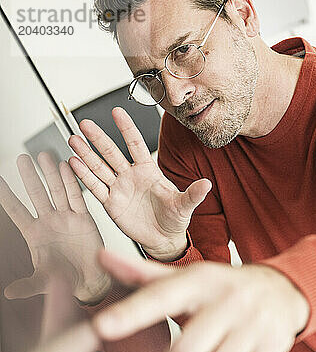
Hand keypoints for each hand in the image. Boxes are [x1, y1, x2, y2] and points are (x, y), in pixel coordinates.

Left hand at [0, 153, 109, 302]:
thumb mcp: (44, 282)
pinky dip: (72, 182)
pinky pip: (76, 197)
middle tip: (22, 158)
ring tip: (43, 155)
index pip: (17, 211)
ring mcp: (66, 218)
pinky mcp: (83, 218)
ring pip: (56, 191)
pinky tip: (66, 167)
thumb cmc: (66, 280)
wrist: (90, 281)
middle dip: (29, 177)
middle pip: (36, 194)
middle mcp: (49, 222)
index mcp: (35, 235)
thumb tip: (10, 293)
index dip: (7, 197)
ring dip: (50, 174)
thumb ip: (28, 285)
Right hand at [68, 107, 211, 260]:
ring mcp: (119, 189)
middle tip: (85, 124)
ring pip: (100, 168)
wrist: (164, 239)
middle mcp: (131, 176)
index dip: (127, 128)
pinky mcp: (111, 204)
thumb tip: (207, 184)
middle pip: (112, 153)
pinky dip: (84, 177)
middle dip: (98, 138)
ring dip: (86, 155)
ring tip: (73, 140)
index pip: (135, 144)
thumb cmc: (175, 219)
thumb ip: (193, 194)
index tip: (117, 112)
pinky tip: (73, 164)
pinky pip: (96, 188)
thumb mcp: (185, 205)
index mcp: (148, 171)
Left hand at [92, 251, 310, 351]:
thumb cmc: (223, 288)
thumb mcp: (185, 277)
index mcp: (200, 281)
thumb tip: (101, 257)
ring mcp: (253, 327)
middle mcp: (229, 301)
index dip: (130, 314)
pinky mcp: (271, 350)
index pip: (160, 296)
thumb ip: (142, 274)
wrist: (282, 291)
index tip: (101, 328)